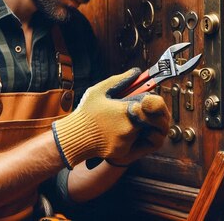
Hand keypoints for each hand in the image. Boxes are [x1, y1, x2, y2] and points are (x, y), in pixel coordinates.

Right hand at [52, 69, 169, 167]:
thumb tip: (137, 72)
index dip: (146, 102)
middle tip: (126, 111)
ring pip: (139, 131)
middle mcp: (130, 128)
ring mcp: (127, 141)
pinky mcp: (123, 152)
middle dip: (140, 114)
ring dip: (133, 125)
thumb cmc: (86, 112)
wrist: (74, 137)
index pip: (149, 104)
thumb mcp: (99, 91)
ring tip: (114, 121)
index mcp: (126, 110)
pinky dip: (125, 136)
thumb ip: (121, 80)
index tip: (141, 100)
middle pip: (146, 119)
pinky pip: (131, 142)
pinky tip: (111, 132)